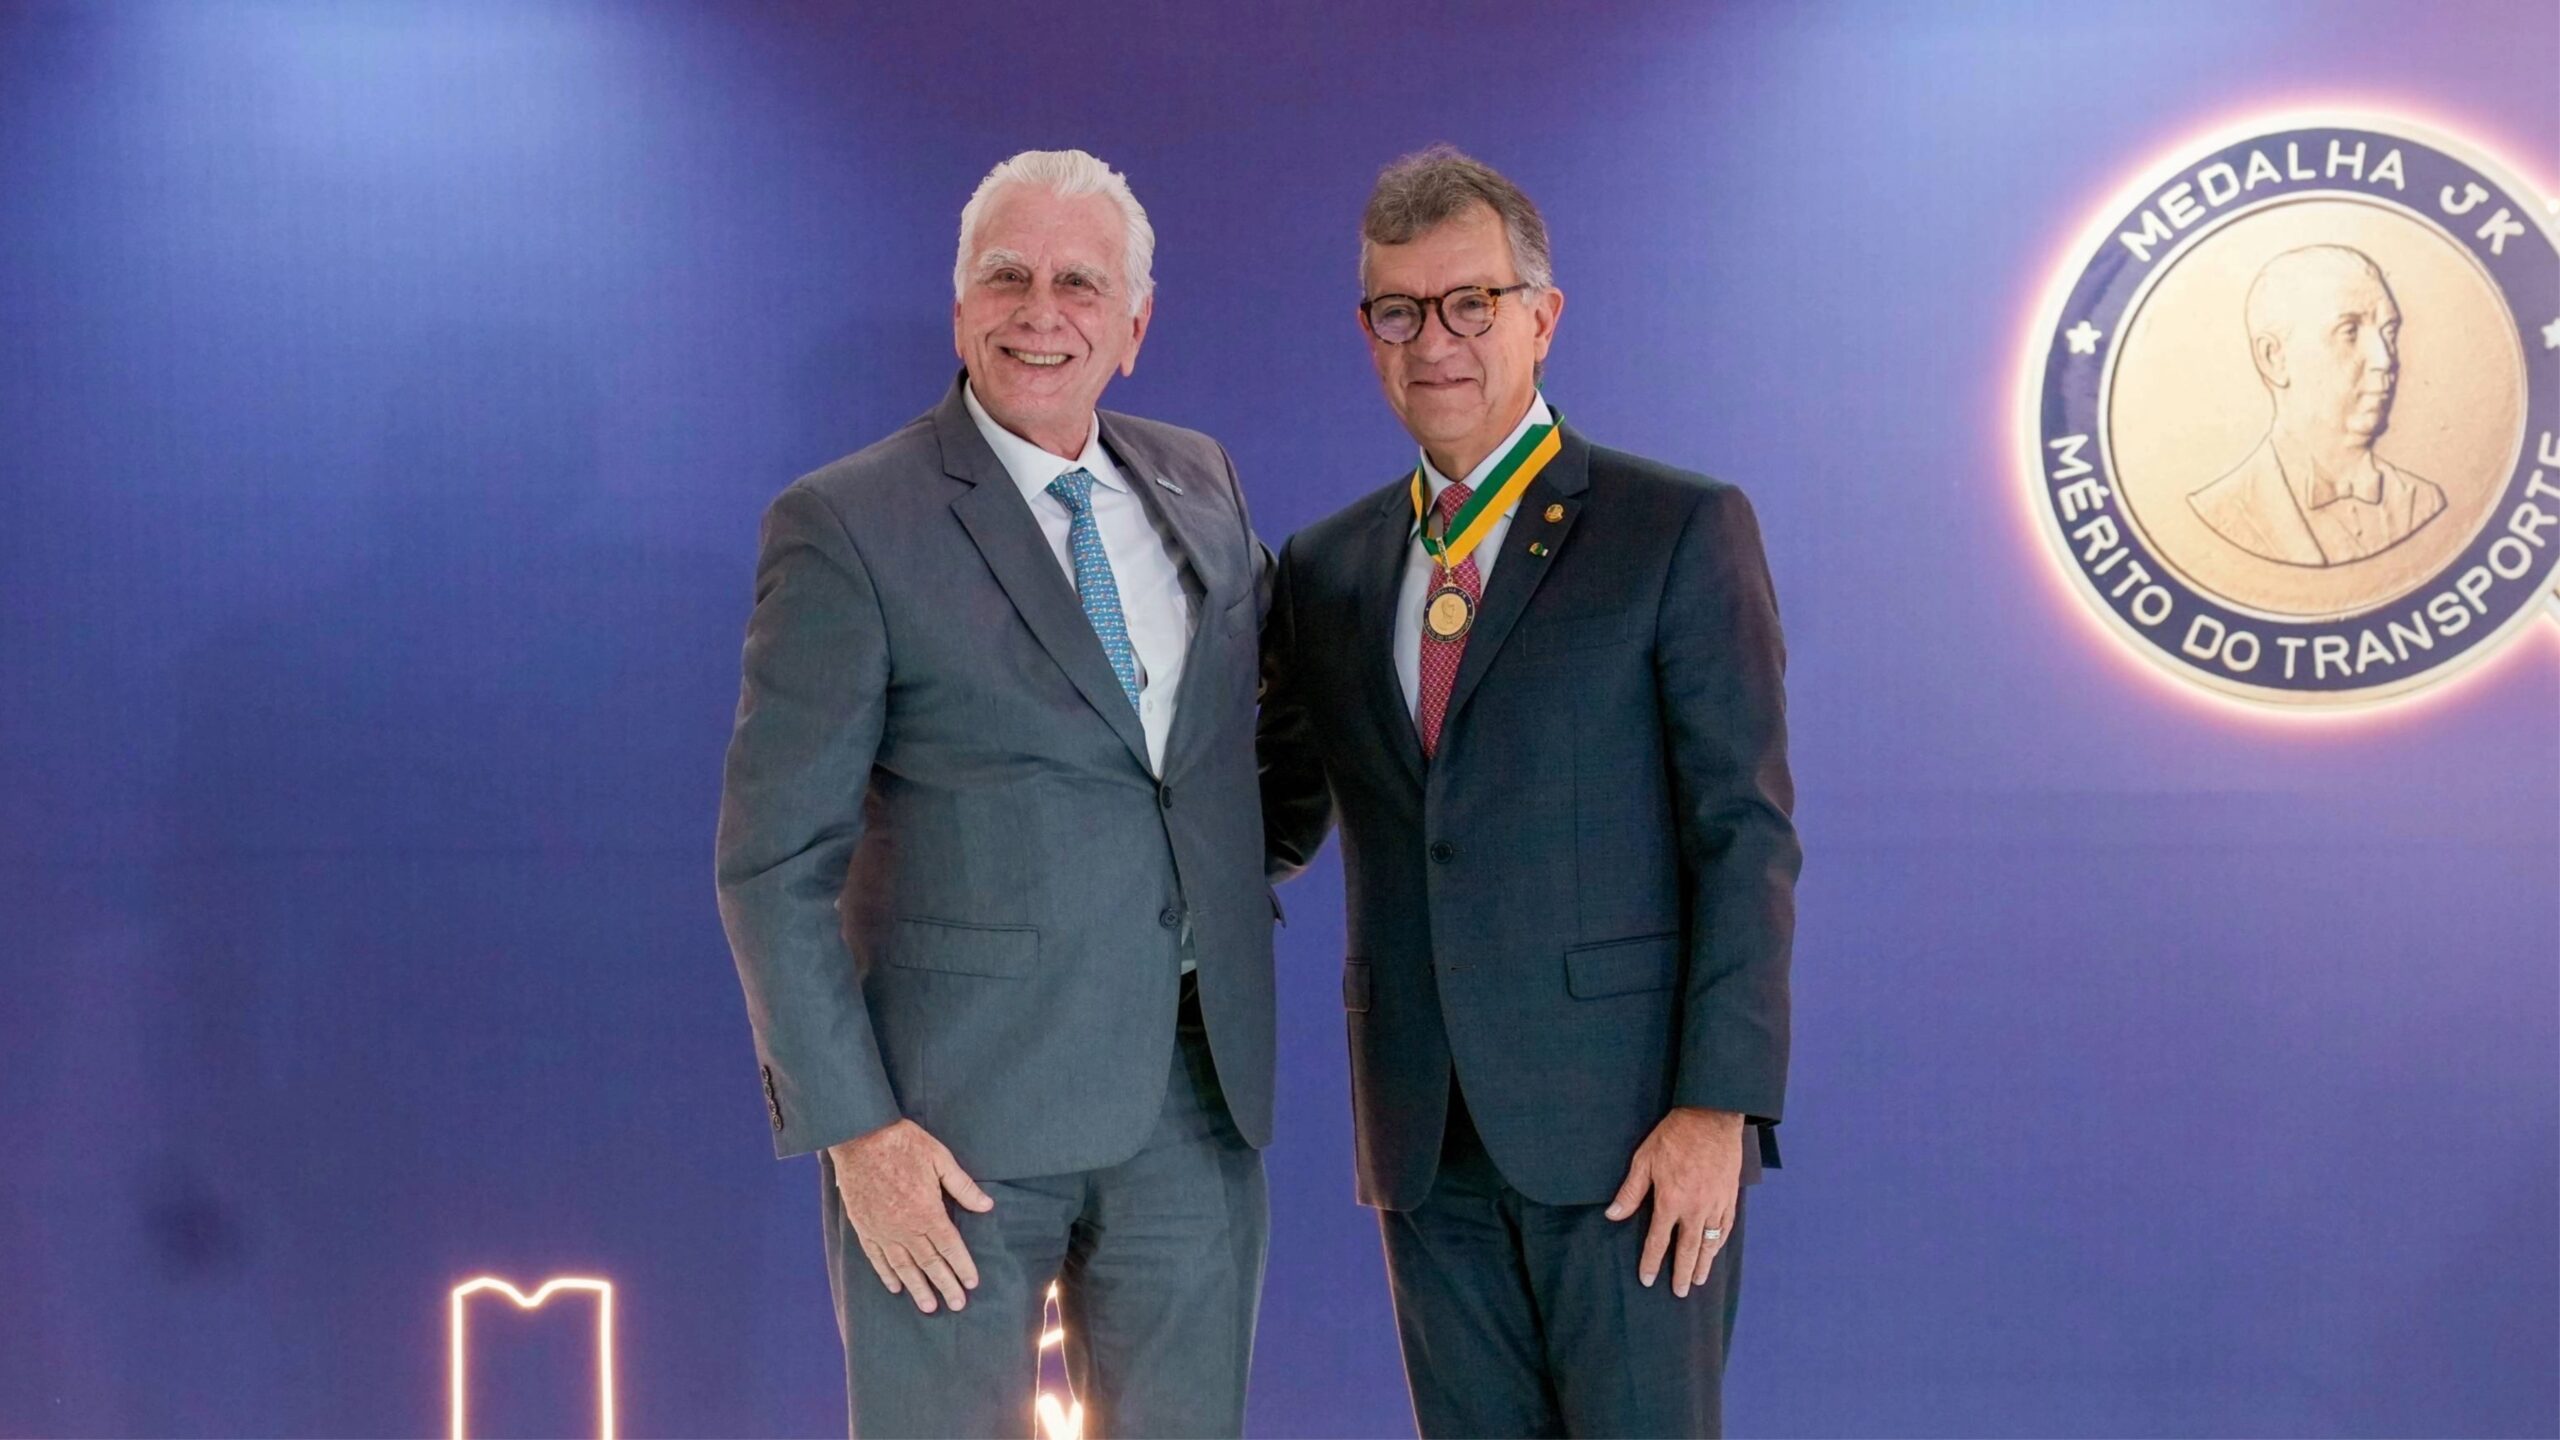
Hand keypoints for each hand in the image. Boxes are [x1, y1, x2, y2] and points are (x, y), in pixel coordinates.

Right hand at [827, 1119, 994, 1313]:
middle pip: (929, 1264)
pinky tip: (895, 1287)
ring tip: (929, 1307)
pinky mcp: (864, 1227)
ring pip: (903, 1267)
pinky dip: (887, 1274)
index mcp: (928, 1212)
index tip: (972, 1284)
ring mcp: (883, 1230)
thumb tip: (986, 1206)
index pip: (950, 1247)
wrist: (860, 1137)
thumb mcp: (940, 1159)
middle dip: (945, 1286)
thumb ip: (963, 1186)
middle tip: (957, 1305)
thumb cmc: (904, 1144)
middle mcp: (905, 1228)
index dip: (962, 1267)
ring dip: (917, 1288)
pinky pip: (877, 1258)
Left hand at [1604, 1106, 1741, 1297]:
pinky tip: (1715, 1251)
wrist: (1711, 1118)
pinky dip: (1719, 1243)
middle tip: (1678, 1292)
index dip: (1651, 1262)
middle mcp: (1694, 1209)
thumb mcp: (1644, 1161)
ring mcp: (1715, 1204)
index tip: (1647, 1279)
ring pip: (1709, 1243)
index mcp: (1670, 1202)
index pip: (1658, 1241)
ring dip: (1702, 1264)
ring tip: (1697, 1281)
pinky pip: (1725, 1227)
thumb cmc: (1673, 1137)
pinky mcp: (1729, 1197)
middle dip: (1680, 1273)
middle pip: (1687, 1250)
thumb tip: (1612, 1216)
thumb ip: (1630, 1192)